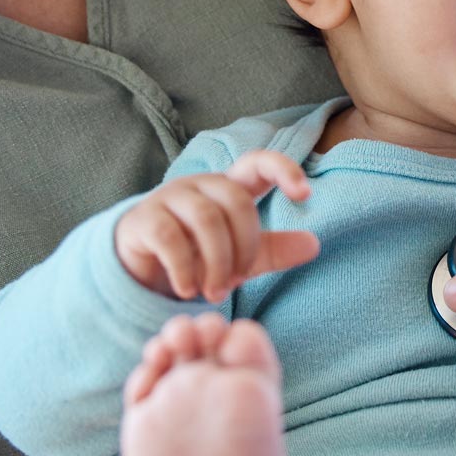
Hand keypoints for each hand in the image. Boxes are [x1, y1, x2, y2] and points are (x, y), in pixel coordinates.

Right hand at [112, 151, 319, 302]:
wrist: (141, 270)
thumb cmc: (197, 255)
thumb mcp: (240, 257)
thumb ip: (274, 250)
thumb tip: (314, 244)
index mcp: (228, 187)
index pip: (258, 162)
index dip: (283, 169)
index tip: (305, 194)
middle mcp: (199, 185)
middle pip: (235, 201)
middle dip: (244, 246)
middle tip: (237, 280)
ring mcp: (169, 198)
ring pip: (205, 218)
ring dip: (217, 262)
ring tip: (215, 292)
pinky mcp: (143, 219)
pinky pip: (171, 238)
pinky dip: (185, 270)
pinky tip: (188, 290)